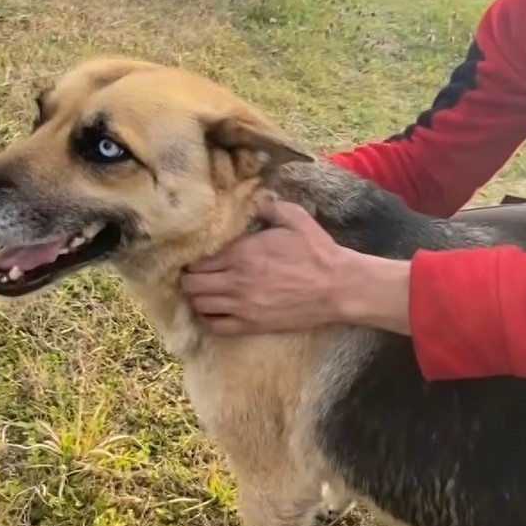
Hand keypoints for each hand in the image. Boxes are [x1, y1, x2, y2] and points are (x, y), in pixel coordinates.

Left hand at [180, 193, 350, 334]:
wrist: (337, 286)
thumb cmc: (317, 251)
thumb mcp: (295, 218)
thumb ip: (268, 207)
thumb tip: (254, 200)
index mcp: (242, 253)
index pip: (198, 260)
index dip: (193, 259)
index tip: (197, 257)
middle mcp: (236, 281)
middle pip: (191, 284)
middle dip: (189, 278)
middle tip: (196, 274)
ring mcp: (243, 306)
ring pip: (200, 305)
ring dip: (197, 297)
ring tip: (204, 292)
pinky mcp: (252, 324)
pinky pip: (216, 326)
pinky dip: (208, 318)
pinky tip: (214, 311)